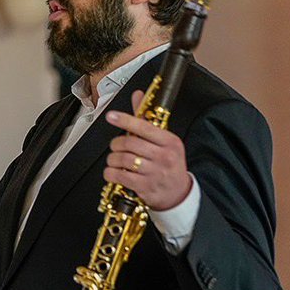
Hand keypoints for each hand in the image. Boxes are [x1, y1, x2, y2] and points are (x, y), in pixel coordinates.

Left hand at [104, 90, 191, 210]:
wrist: (179, 194)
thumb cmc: (168, 164)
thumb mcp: (164, 142)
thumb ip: (147, 120)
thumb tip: (138, 95)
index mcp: (170, 141)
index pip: (144, 126)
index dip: (125, 120)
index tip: (111, 116)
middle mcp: (164, 156)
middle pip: (130, 143)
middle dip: (116, 144)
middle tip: (115, 146)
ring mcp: (155, 173)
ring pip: (123, 159)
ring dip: (112, 159)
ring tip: (114, 160)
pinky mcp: (146, 187)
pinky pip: (120, 176)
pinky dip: (111, 173)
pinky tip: (113, 172)